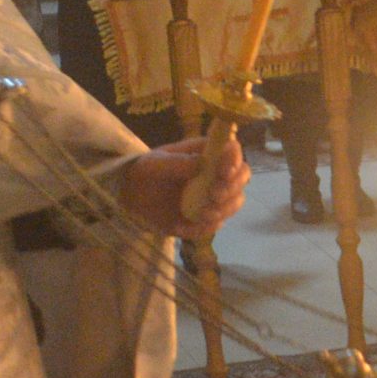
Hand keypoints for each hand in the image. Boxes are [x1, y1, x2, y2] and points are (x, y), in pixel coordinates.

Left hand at [121, 135, 248, 237]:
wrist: (133, 196)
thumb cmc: (146, 171)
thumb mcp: (155, 164)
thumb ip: (178, 162)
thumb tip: (202, 163)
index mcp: (207, 153)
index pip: (233, 150)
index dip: (234, 159)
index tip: (224, 172)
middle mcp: (217, 172)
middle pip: (243, 176)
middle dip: (232, 188)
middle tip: (213, 196)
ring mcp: (215, 195)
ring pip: (236, 202)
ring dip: (224, 209)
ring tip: (202, 215)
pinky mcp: (208, 216)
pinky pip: (218, 223)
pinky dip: (206, 227)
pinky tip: (184, 226)